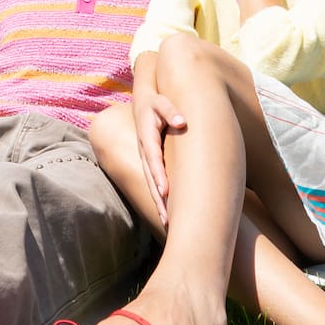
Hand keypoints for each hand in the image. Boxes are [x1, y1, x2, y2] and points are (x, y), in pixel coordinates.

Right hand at [132, 89, 185, 229]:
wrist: (143, 103)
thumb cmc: (155, 102)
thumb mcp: (161, 102)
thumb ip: (170, 110)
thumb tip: (181, 121)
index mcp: (146, 135)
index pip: (153, 158)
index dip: (158, 174)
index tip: (165, 191)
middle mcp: (144, 150)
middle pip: (150, 177)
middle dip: (158, 198)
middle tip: (168, 219)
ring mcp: (145, 158)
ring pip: (151, 183)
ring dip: (159, 203)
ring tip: (168, 223)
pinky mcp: (150, 163)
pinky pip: (154, 181)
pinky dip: (160, 197)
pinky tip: (168, 213)